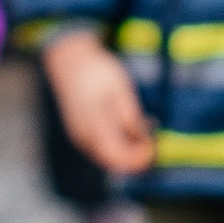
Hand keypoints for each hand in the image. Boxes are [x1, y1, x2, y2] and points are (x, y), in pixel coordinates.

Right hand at [41, 30, 154, 176]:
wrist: (70, 61)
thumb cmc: (98, 72)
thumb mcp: (121, 90)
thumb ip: (130, 118)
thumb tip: (143, 140)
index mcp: (95, 125)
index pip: (118, 156)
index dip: (138, 157)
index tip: (153, 145)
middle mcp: (84, 136)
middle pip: (113, 161)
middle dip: (134, 156)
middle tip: (151, 140)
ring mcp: (79, 136)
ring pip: (107, 156)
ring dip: (126, 150)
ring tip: (141, 129)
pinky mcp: (79, 133)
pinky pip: (100, 148)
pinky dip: (116, 144)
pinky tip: (127, 128)